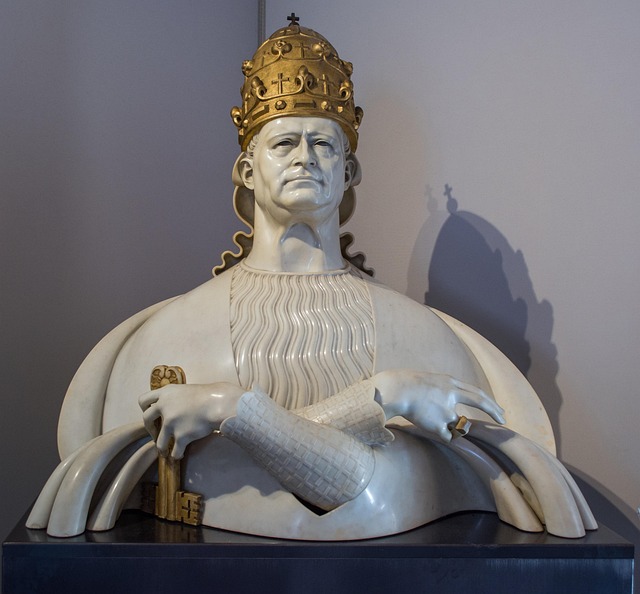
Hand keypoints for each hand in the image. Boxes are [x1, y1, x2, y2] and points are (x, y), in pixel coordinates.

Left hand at [138, 382, 243, 458]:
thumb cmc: (208, 394)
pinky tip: (179, 455)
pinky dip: (176, 454)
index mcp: (165, 393)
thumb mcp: (186, 390)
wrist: (217, 403)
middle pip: (146, 420)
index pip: (143, 400)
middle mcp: (164, 407)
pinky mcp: (180, 435)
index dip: (145, 408)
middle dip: (149, 429)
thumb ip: (176, 397)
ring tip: (165, 451)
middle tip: (155, 433)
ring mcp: (171, 422)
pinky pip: (175, 450)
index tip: (151, 414)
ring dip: (161, 447)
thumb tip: (175, 405)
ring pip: (159, 441)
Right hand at [373, 369, 504, 442]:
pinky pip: (446, 435)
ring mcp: (446, 410)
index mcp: (450, 384)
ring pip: (458, 424)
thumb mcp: (431, 383)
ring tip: (431, 418)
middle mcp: (452, 395)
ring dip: (451, 426)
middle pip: (480, 401)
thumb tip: (453, 409)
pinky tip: (428, 426)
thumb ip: (445, 392)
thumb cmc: (408, 386)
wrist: (396, 391)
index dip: (490, 403)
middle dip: (494, 410)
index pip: (476, 393)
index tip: (500, 411)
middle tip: (503, 419)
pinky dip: (441, 433)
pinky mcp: (439, 424)